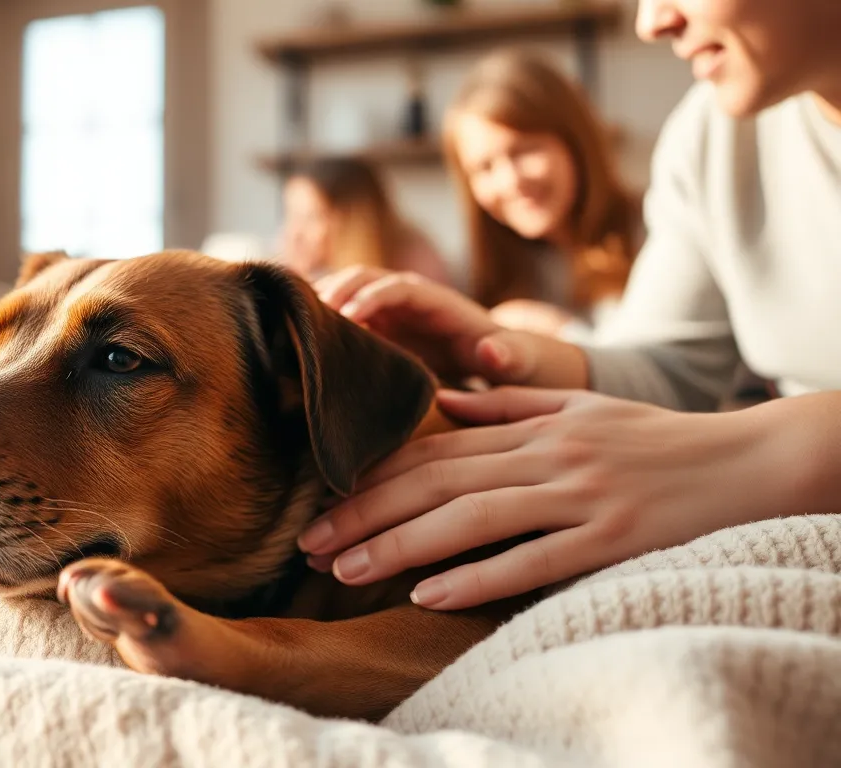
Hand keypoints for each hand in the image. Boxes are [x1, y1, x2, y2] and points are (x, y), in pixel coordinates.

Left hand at [297, 386, 800, 609]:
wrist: (745, 463)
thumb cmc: (654, 440)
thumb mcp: (580, 408)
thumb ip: (509, 404)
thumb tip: (443, 399)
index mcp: (534, 429)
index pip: (436, 450)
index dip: (374, 476)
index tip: (323, 500)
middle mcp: (547, 458)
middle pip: (437, 482)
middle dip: (366, 512)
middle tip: (311, 542)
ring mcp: (579, 498)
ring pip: (472, 519)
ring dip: (401, 545)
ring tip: (347, 569)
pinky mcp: (611, 538)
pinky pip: (533, 561)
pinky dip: (478, 578)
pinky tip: (429, 596)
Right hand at [312, 266, 588, 388]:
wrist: (509, 364)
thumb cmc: (516, 364)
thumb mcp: (520, 362)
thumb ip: (509, 355)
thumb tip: (490, 349)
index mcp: (440, 302)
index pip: (397, 287)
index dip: (370, 298)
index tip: (345, 318)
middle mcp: (411, 299)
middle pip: (364, 279)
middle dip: (336, 291)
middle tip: (308, 317)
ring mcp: (392, 312)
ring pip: (348, 292)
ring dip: (322, 302)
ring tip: (294, 324)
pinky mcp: (380, 329)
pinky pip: (344, 316)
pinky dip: (322, 320)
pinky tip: (298, 338)